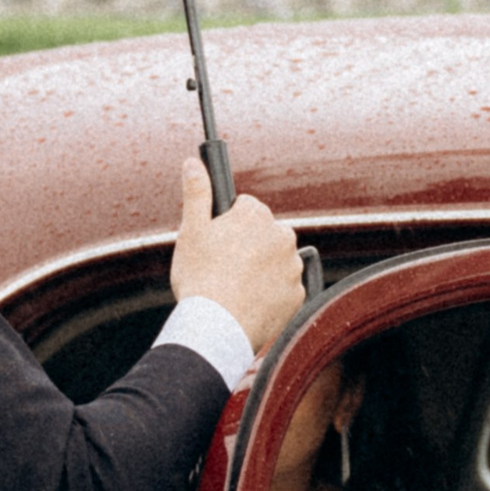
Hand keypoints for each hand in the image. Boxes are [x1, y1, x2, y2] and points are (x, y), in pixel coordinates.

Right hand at [168, 155, 303, 354]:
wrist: (217, 327)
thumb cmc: (200, 278)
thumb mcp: (191, 231)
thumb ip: (196, 192)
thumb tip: (193, 163)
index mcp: (256, 215)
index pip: (245, 208)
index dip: (227, 225)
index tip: (216, 244)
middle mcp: (282, 235)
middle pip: (263, 233)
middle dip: (248, 245)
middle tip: (223, 268)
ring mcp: (293, 266)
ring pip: (275, 260)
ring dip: (261, 269)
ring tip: (235, 288)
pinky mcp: (298, 294)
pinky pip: (284, 288)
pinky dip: (271, 293)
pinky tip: (249, 302)